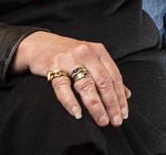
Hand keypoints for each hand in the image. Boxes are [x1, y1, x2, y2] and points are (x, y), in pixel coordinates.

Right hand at [12, 32, 129, 125]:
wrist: (38, 44)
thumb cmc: (68, 54)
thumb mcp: (91, 59)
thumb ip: (107, 74)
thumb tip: (127, 95)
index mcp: (99, 51)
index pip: (114, 76)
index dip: (120, 97)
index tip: (124, 114)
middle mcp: (86, 53)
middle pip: (104, 82)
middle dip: (112, 103)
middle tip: (116, 121)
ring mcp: (70, 59)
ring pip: (86, 85)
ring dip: (96, 106)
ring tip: (102, 120)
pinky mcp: (53, 66)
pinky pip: (63, 87)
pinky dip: (71, 101)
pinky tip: (77, 114)